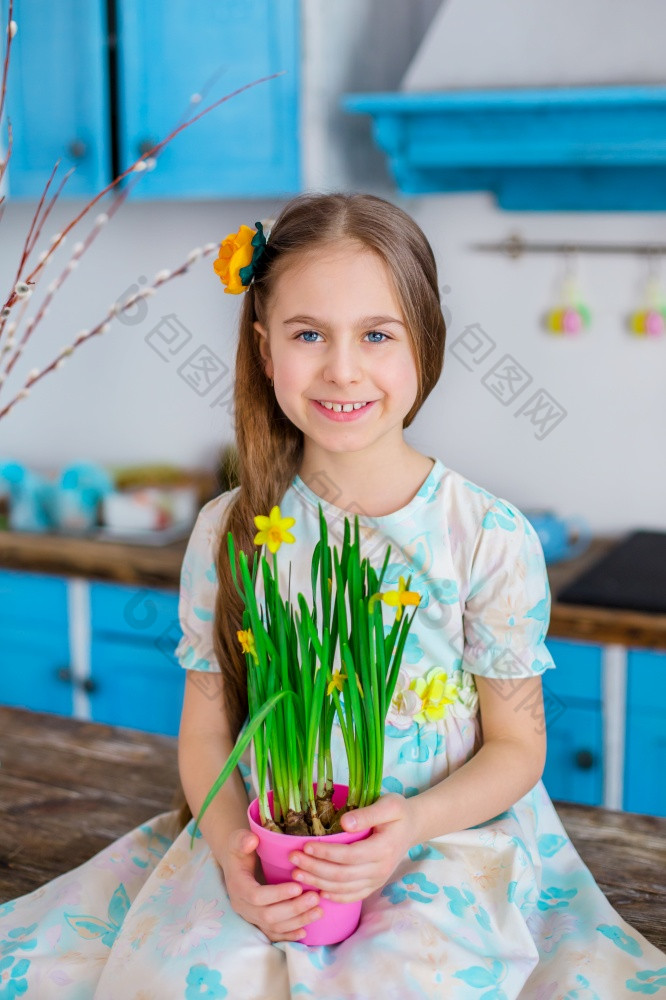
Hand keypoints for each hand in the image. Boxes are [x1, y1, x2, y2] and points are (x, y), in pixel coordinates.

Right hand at [219, 828, 323, 942]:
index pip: (257, 896)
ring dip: (297, 921)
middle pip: (267, 916)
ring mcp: (250, 916)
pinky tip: (305, 932)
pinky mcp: (258, 922)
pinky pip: (273, 934)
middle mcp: (242, 906)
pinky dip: (288, 935)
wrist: (236, 862)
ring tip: (318, 911)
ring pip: (273, 927)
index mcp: (238, 886)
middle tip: (315, 898)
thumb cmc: (241, 849)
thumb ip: (243, 840)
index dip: (277, 894)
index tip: (298, 887)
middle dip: (293, 909)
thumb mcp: (238, 840)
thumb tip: (252, 840)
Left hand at [288, 792, 412, 902]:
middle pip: (342, 875)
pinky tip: (318, 891)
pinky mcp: (373, 884)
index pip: (349, 855)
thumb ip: (368, 814)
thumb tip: (345, 823)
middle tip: (293, 859)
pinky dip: (334, 896)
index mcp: (383, 848)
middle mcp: (380, 869)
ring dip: (318, 882)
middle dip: (315, 868)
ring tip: (297, 874)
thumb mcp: (389, 805)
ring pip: (344, 888)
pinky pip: (353, 896)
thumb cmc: (398, 813)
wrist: (412, 827)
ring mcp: (377, 880)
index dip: (326, 853)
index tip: (306, 845)